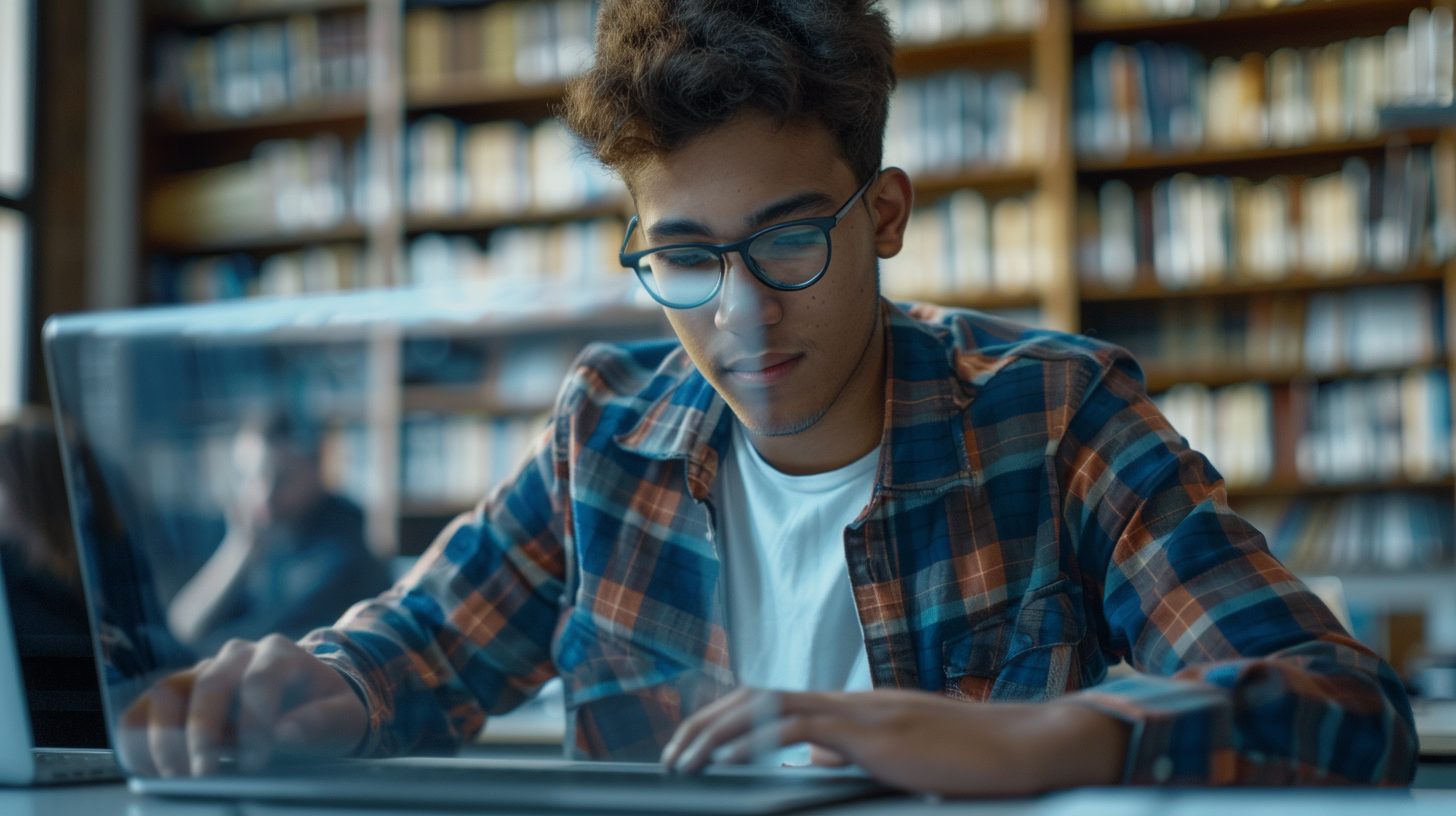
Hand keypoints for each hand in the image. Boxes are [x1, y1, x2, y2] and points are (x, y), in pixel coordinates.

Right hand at [118, 634, 367, 777]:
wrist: (311, 702)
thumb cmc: (327, 710)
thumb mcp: (343, 717)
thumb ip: (320, 723)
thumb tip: (286, 733)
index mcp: (280, 654)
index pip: (259, 680)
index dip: (254, 721)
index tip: (255, 763)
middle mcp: (237, 655)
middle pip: (209, 683)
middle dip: (204, 732)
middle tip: (206, 774)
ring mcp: (205, 670)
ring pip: (169, 690)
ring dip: (165, 736)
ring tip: (176, 776)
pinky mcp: (181, 693)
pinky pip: (147, 706)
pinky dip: (138, 735)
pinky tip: (145, 767)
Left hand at [660, 688, 1129, 796]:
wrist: (1019, 750)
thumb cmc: (967, 759)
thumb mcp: (896, 755)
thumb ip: (848, 753)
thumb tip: (808, 759)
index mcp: (853, 708)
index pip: (775, 701)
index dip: (729, 718)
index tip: (695, 742)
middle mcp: (849, 700)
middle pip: (759, 696)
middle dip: (708, 722)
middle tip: (673, 753)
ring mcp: (861, 712)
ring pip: (770, 706)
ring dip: (718, 731)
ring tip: (684, 757)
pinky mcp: (874, 732)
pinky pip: (802, 726)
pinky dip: (757, 739)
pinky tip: (729, 758)